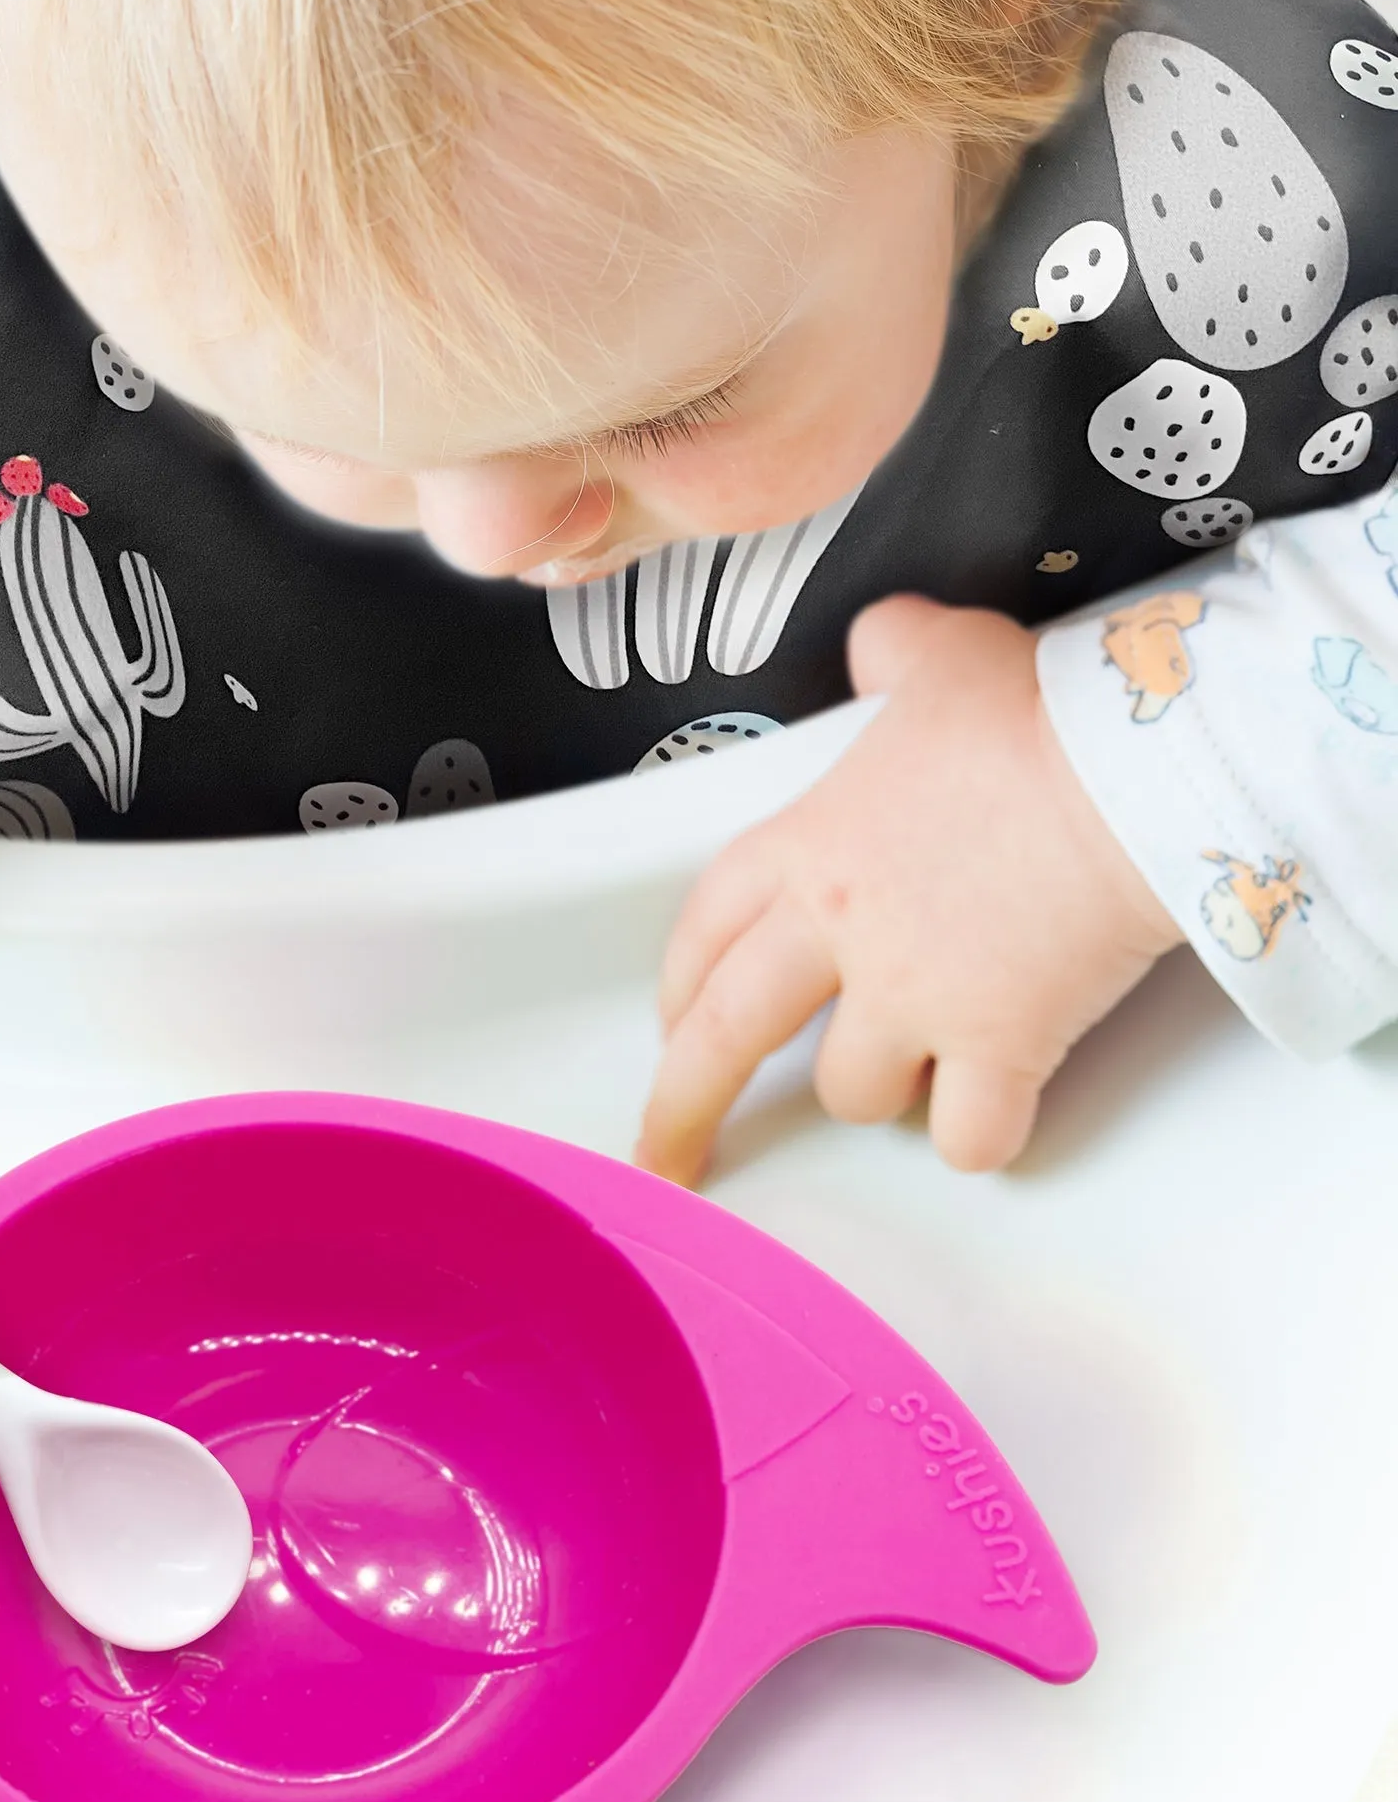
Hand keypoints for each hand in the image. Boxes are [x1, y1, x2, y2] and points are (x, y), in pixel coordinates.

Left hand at [638, 594, 1181, 1183]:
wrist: (1135, 773)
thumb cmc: (1043, 711)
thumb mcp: (942, 652)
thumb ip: (892, 653)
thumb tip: (883, 645)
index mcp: (811, 842)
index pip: (706, 923)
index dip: (679, 980)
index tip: (669, 1021)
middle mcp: (843, 931)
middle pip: (726, 1036)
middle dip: (685, 1105)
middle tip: (666, 1155)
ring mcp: (916, 999)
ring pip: (856, 1092)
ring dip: (882, 1089)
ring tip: (925, 1059)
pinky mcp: (1001, 1050)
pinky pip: (969, 1137)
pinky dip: (980, 1136)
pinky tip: (996, 1108)